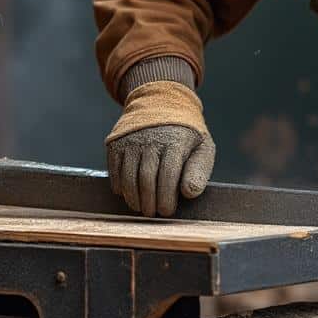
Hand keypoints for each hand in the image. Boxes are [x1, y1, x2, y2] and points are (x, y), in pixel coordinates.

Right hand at [105, 81, 214, 216]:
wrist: (160, 103)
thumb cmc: (186, 133)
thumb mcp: (203, 147)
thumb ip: (199, 171)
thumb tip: (189, 193)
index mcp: (176, 141)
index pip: (168, 176)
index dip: (166, 198)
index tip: (167, 211)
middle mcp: (151, 139)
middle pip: (146, 179)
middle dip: (149, 202)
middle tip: (153, 214)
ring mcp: (131, 140)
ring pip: (128, 177)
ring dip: (133, 198)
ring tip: (141, 208)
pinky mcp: (116, 142)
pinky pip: (114, 170)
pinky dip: (119, 186)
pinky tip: (127, 194)